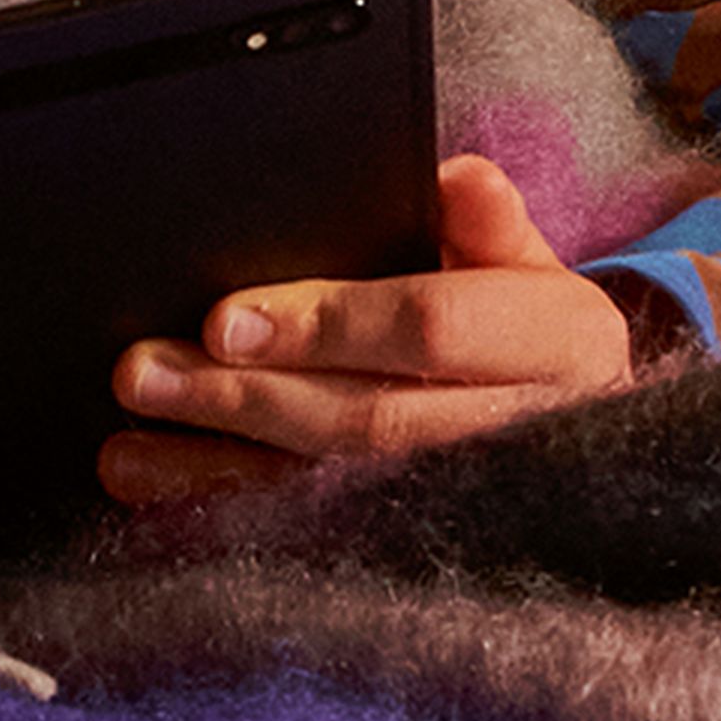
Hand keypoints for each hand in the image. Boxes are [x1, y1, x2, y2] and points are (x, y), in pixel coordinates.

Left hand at [99, 154, 632, 506]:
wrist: (597, 425)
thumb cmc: (528, 321)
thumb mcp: (528, 259)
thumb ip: (488, 220)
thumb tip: (456, 179)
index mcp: (551, 343)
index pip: (428, 331)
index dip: (327, 325)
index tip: (225, 318)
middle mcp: (512, 432)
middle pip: (363, 421)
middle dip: (245, 400)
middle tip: (143, 373)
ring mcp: (463, 501)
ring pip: (328, 490)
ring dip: (218, 467)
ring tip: (123, 451)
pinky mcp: (411, 541)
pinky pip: (310, 531)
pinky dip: (225, 510)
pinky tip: (154, 493)